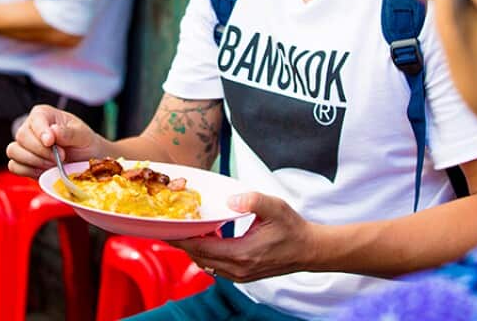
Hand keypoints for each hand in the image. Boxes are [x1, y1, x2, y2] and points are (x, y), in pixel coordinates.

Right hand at [6, 104, 106, 176]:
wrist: (85, 161)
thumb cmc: (84, 143)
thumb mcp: (83, 135)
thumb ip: (69, 133)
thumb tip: (53, 132)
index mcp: (44, 114)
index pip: (35, 119)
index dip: (41, 131)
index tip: (51, 142)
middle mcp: (31, 128)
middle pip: (22, 137)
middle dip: (41, 151)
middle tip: (61, 157)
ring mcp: (24, 145)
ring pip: (14, 151)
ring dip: (34, 161)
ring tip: (53, 164)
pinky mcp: (22, 162)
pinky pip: (14, 166)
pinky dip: (28, 171)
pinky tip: (44, 171)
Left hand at [168, 193, 313, 282]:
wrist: (309, 250)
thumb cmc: (292, 228)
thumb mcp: (275, 207)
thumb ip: (252, 200)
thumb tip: (230, 200)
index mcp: (243, 253)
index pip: (202, 248)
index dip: (182, 238)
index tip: (166, 228)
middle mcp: (238, 269)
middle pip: (199, 257)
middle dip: (182, 242)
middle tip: (168, 226)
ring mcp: (240, 275)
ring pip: (206, 263)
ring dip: (194, 248)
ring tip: (184, 230)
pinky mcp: (243, 275)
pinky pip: (216, 267)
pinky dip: (206, 254)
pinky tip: (206, 238)